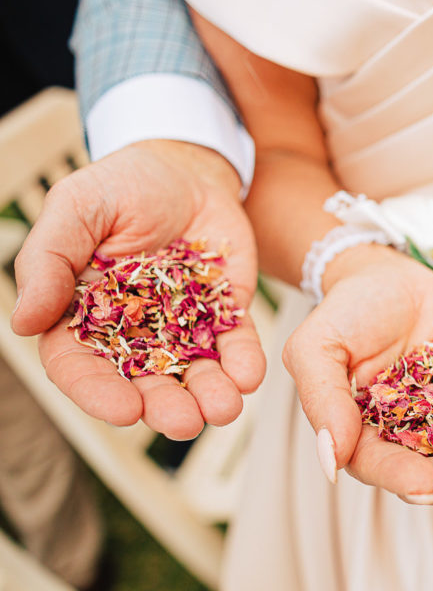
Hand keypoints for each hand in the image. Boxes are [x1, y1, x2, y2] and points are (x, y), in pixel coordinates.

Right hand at [12, 140, 263, 439]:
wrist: (186, 167)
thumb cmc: (121, 185)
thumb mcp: (75, 209)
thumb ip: (49, 262)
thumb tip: (22, 322)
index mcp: (81, 315)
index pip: (80, 366)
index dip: (99, 394)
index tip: (125, 412)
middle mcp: (130, 331)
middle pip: (142, 381)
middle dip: (165, 406)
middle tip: (185, 423)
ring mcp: (181, 325)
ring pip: (192, 371)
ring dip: (209, 394)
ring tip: (226, 408)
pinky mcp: (223, 312)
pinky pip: (233, 342)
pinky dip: (243, 361)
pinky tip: (251, 374)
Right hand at [283, 244, 432, 509]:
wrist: (387, 276)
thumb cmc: (344, 312)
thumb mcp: (316, 347)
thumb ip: (322, 400)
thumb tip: (330, 461)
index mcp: (357, 433)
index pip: (379, 464)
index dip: (402, 477)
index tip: (425, 486)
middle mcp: (400, 435)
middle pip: (428, 469)